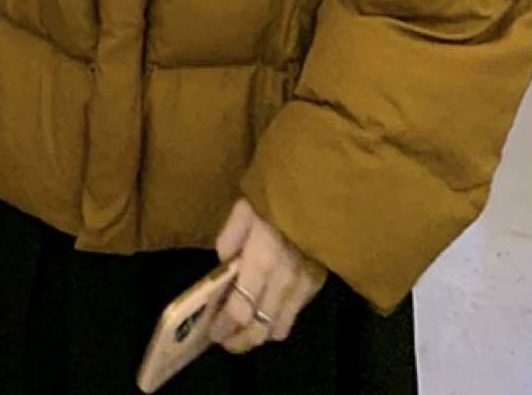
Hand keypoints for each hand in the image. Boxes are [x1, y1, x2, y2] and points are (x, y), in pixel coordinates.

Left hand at [210, 198, 327, 354]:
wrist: (320, 190)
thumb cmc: (275, 197)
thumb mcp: (243, 210)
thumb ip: (229, 240)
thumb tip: (222, 269)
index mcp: (262, 259)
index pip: (239, 310)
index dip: (223, 326)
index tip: (211, 330)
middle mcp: (284, 281)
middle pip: (259, 329)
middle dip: (238, 340)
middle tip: (223, 339)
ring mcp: (303, 286)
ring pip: (278, 330)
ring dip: (257, 336)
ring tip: (242, 332)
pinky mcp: (316, 285)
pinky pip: (294, 317)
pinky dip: (277, 324)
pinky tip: (265, 315)